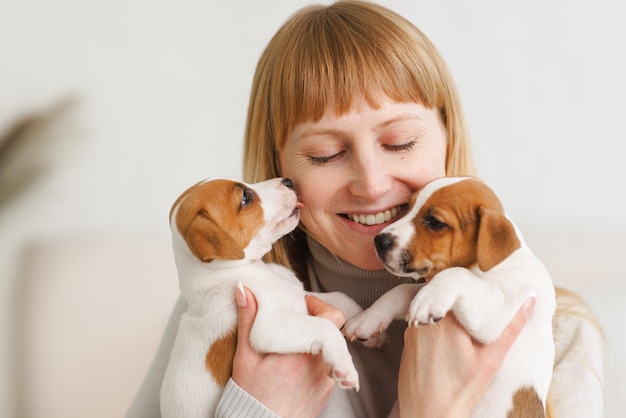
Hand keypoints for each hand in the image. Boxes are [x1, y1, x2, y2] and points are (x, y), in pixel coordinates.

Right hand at [231, 286, 344, 417]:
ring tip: (293, 342)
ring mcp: (327, 381)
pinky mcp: (326, 392)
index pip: (331, 317)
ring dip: (316, 342)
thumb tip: (244, 289)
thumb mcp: (245, 356)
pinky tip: (295, 362)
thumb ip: (248, 320)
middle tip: (296, 321)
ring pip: (331, 349)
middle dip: (316, 322)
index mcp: (304, 352)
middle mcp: (322, 366)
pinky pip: (328, 367)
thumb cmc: (251, 396)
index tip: (302, 305)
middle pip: (332, 331)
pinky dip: (316, 359)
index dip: (319, 306)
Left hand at [397, 298, 534, 417]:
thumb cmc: (461, 391)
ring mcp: (410, 331)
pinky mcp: (405, 342)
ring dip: (441, 313)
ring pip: (428, 309)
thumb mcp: (492, 359)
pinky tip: (443, 341)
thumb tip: (531, 299)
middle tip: (469, 309)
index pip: (453, 287)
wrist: (429, 415)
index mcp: (446, 320)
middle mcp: (424, 321)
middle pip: (439, 296)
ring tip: (458, 326)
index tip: (476, 293)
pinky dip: (431, 327)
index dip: (465, 288)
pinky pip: (420, 324)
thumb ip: (512, 326)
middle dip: (453, 300)